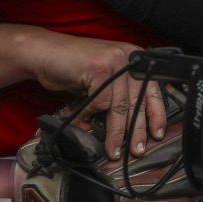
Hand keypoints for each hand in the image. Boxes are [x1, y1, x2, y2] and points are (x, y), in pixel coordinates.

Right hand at [0, 25, 166, 160]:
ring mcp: (113, 60)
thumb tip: (132, 124)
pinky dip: (91, 116)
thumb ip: (118, 92)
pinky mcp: (98, 68)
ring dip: (116, 133)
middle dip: (137, 130)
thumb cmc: (72, 66)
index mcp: (133, 57)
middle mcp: (127, 56)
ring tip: (113, 150)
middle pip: (137, 100)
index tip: (157, 133)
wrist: (45, 52)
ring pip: (120, 106)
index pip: (152, 89)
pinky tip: (84, 121)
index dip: (156, 114)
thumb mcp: (103, 77)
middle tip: (137, 150)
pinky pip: (100, 102)